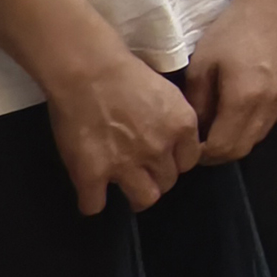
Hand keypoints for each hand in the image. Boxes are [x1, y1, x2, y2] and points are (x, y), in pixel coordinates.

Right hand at [49, 48, 201, 213]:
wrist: (88, 70)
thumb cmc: (126, 73)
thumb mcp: (168, 93)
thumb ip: (175, 120)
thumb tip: (175, 139)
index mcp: (182, 127)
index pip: (189, 162)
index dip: (174, 160)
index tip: (162, 157)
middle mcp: (159, 150)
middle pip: (168, 182)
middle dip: (156, 177)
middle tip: (140, 168)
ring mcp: (126, 165)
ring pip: (144, 199)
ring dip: (135, 194)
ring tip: (122, 185)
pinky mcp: (91, 174)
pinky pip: (94, 206)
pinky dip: (92, 201)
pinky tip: (90, 191)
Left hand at [183, 0, 276, 163]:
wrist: (269, 6)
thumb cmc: (230, 32)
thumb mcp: (201, 65)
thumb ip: (197, 103)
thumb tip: (195, 129)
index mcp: (244, 99)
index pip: (223, 147)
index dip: (203, 155)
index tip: (191, 147)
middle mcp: (269, 104)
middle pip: (244, 148)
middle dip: (221, 152)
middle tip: (203, 143)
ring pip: (261, 134)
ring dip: (240, 137)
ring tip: (223, 124)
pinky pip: (275, 117)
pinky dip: (258, 121)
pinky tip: (247, 105)